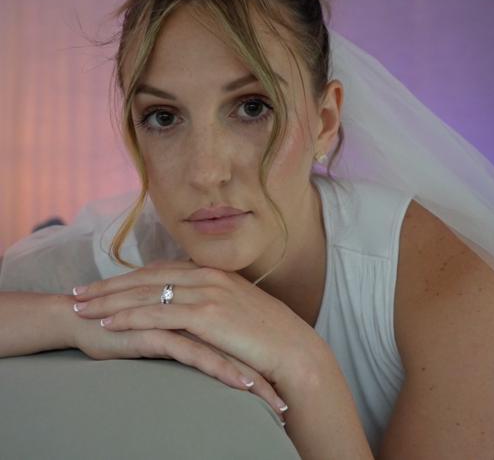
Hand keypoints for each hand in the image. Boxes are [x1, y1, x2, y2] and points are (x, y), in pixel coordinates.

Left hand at [72, 259, 320, 419]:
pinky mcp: (207, 315)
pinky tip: (108, 323)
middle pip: (145, 277)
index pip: (158, 270)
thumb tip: (186, 304)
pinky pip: (160, 314)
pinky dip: (131, 317)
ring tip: (81, 307)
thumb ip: (209, 299)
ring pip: (147, 294)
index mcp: (211, 271)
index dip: (126, 278)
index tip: (102, 284)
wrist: (291, 347)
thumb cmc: (264, 331)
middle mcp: (205, 275)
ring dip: (110, 300)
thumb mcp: (235, 306)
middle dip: (108, 285)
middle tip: (78, 292)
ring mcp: (206, 292)